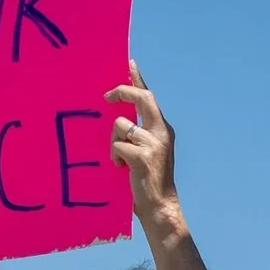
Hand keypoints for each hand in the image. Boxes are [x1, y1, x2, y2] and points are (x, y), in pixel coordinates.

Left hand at [107, 60, 181, 233]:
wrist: (160, 206)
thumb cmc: (148, 181)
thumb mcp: (145, 152)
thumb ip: (136, 134)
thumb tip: (116, 119)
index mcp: (162, 129)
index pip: (149, 97)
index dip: (138, 79)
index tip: (129, 63)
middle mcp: (161, 131)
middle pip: (142, 98)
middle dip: (123, 91)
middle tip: (107, 97)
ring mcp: (154, 143)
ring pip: (122, 125)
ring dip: (114, 141)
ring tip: (120, 160)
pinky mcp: (143, 156)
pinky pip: (118, 146)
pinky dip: (115, 157)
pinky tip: (121, 169)